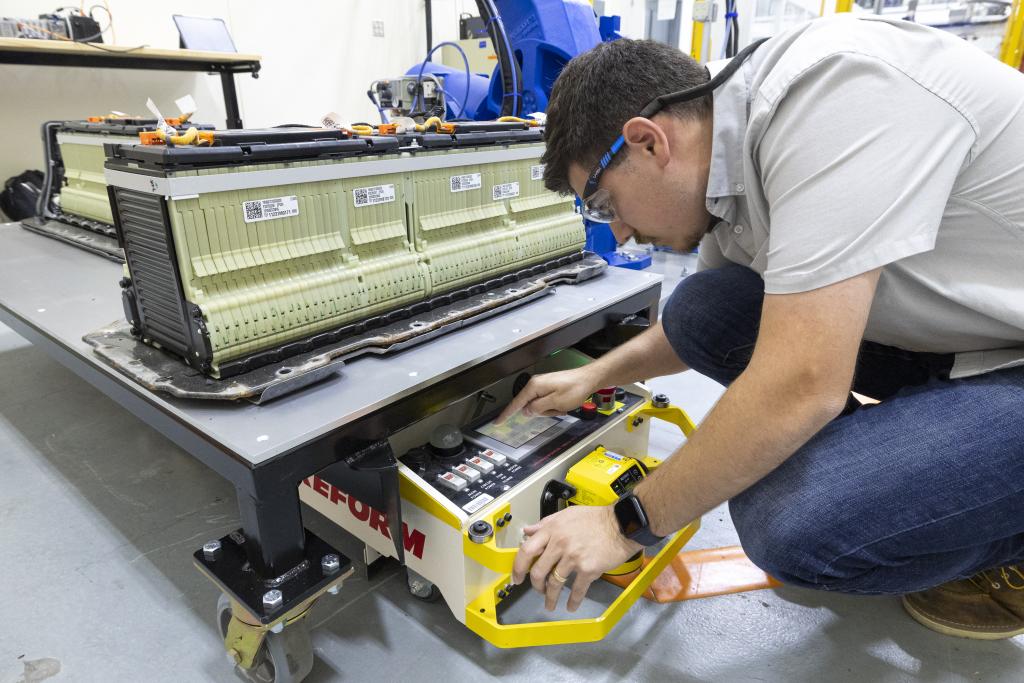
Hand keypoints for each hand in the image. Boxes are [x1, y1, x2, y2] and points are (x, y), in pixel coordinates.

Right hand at [495, 367, 599, 423]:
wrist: (588, 379)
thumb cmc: (575, 388)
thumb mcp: (555, 403)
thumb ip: (538, 408)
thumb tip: (527, 411)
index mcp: (535, 386)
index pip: (516, 403)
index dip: (506, 414)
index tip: (498, 422)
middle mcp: (536, 384)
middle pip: (530, 406)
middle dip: (543, 412)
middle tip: (557, 409)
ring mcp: (543, 386)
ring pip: (540, 406)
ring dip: (551, 410)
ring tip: (562, 405)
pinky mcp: (549, 388)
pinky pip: (546, 403)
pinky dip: (555, 406)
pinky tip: (564, 404)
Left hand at [512, 505, 641, 611]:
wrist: (621, 524)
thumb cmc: (597, 518)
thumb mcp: (567, 515)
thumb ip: (545, 523)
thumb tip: (528, 531)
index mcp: (552, 529)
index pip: (526, 550)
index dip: (518, 567)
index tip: (516, 577)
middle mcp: (559, 543)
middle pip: (538, 571)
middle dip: (535, 585)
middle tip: (536, 591)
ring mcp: (573, 557)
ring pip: (555, 583)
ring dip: (551, 597)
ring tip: (550, 604)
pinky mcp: (588, 568)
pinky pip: (577, 589)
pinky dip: (573, 600)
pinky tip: (571, 605)